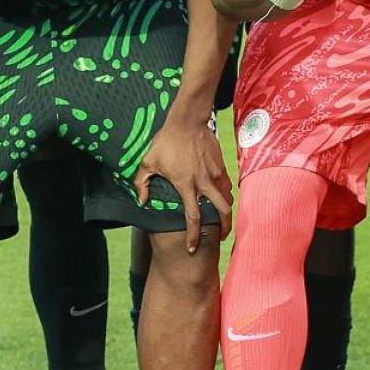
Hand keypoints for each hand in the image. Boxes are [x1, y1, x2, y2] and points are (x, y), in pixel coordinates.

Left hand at [135, 105, 233, 252]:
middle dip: (223, 228)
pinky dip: (227, 196)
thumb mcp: (148, 161)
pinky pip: (227, 186)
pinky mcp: (221, 166)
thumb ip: (141, 183)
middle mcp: (204, 183)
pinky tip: (222, 200)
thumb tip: (141, 201)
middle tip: (220, 238)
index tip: (192, 248)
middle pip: (222, 212)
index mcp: (186, 185)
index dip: (193, 236)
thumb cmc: (166, 141)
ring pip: (228, 199)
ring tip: (223, 221)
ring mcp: (215, 174)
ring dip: (227, 213)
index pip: (193, 217)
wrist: (187, 121)